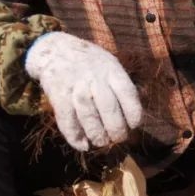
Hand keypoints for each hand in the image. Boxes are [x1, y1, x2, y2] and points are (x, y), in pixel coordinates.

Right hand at [24, 32, 142, 151]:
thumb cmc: (89, 62)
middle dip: (116, 129)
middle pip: (109, 108)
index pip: (128, 93)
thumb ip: (122, 83)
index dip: (134, 113)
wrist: (54, 49)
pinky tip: (83, 145)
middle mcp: (94, 78)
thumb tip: (140, 106)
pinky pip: (67, 120)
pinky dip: (75, 136)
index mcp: (111, 70)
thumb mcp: (110, 63)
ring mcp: (76, 87)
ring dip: (97, 134)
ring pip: (88, 116)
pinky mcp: (58, 96)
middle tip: (118, 139)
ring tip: (101, 142)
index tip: (134, 125)